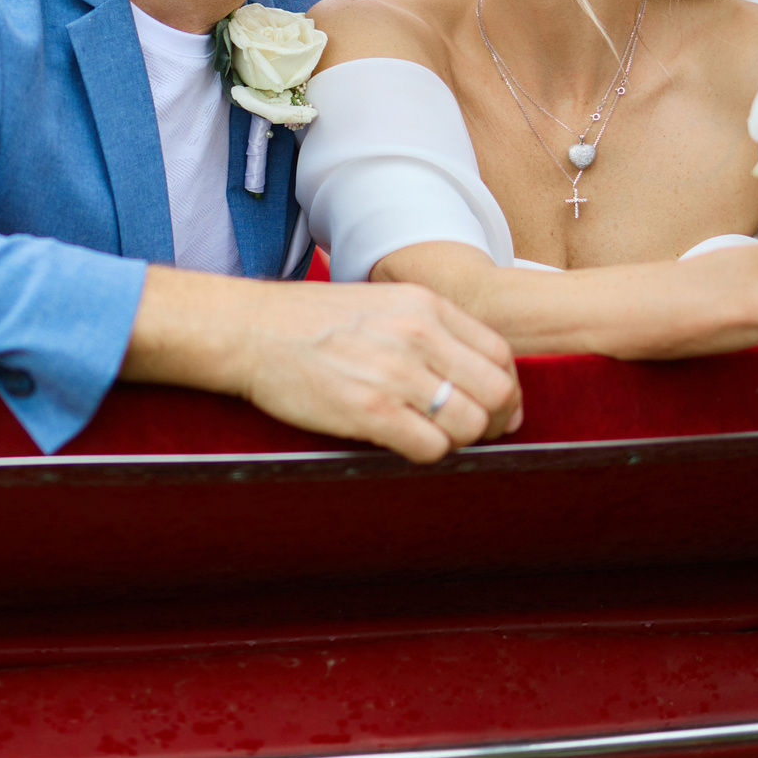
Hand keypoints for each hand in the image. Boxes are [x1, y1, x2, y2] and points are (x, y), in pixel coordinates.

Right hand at [125, 268, 520, 463]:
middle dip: (492, 421)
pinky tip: (404, 445)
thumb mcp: (382, 303)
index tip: (496, 409)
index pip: (500, 354)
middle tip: (472, 434)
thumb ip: (428, 329)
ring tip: (433, 438)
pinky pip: (430, 448)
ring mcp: (394, 373)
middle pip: (495, 391)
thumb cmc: (312, 321)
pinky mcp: (369, 411)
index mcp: (424, 306)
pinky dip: (428, 454)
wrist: (251, 329)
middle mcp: (417, 335)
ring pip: (468, 424)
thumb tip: (474, 372)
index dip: (506, 390)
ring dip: (459, 441)